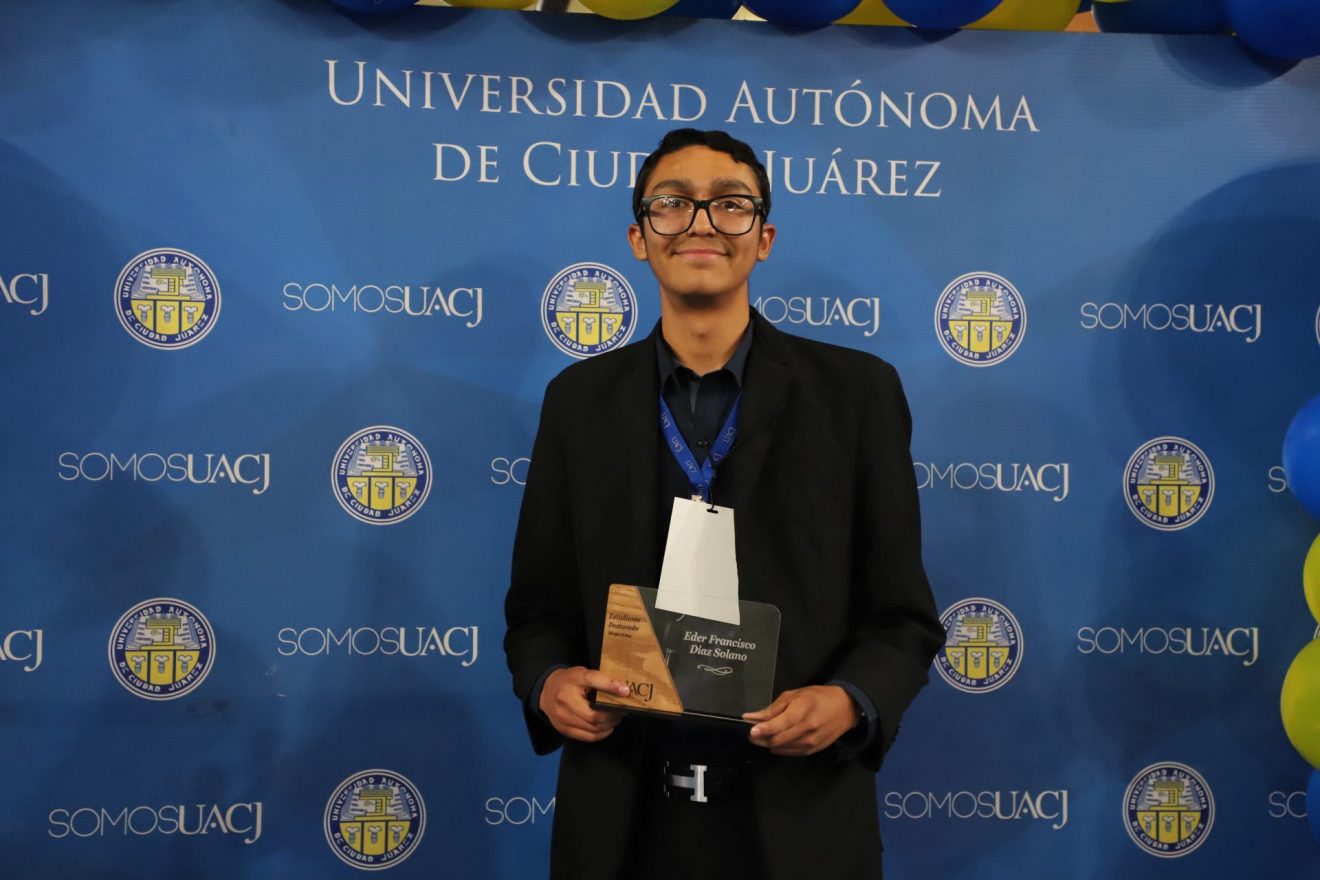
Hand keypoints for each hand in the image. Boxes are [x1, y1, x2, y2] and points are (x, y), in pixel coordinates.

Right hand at [539, 666, 629, 742]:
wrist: (547, 691)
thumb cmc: (569, 681)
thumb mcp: (583, 673)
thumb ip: (601, 679)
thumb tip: (624, 689)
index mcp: (571, 681)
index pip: (593, 680)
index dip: (611, 686)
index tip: (626, 691)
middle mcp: (565, 701)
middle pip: (594, 715)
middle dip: (613, 715)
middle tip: (622, 710)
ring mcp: (563, 718)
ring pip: (593, 728)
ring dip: (609, 725)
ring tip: (616, 718)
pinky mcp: (564, 730)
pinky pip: (588, 737)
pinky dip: (601, 734)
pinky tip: (607, 727)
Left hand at [743, 685, 859, 756]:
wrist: (844, 709)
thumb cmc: (818, 698)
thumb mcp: (794, 695)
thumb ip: (772, 708)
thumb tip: (752, 717)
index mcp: (803, 709)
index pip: (781, 723)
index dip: (764, 729)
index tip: (751, 730)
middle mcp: (808, 727)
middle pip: (778, 739)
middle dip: (761, 738)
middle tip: (753, 732)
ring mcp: (811, 741)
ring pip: (782, 748)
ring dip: (768, 743)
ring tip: (764, 734)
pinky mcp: (812, 750)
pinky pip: (790, 753)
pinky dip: (779, 748)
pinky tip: (777, 740)